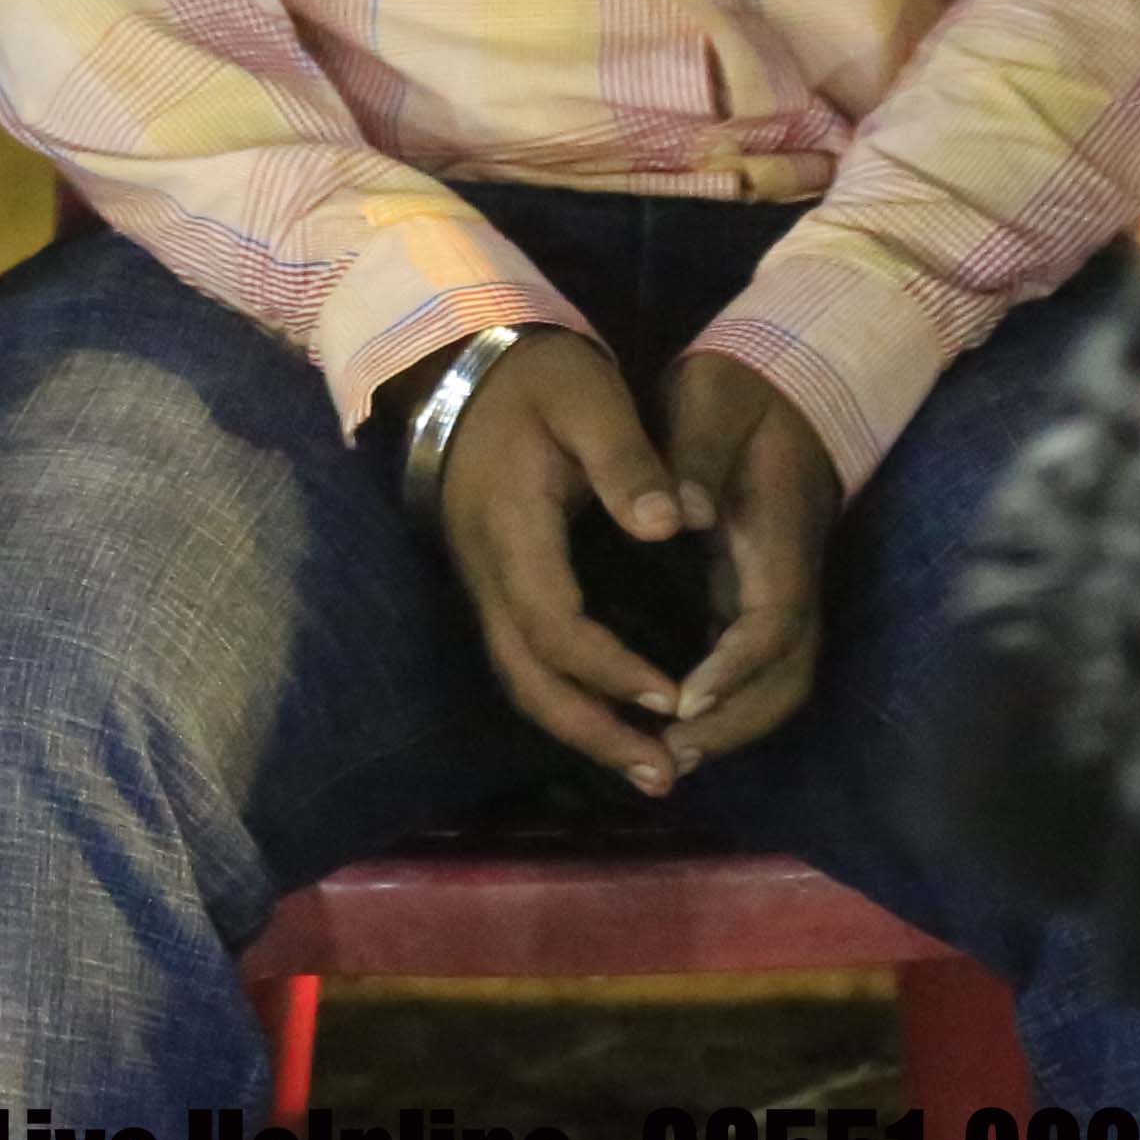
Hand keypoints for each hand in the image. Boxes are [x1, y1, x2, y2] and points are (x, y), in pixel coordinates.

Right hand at [428, 329, 695, 797]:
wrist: (460, 365)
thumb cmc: (534, 379)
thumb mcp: (588, 397)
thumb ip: (629, 461)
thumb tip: (678, 526)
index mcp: (513, 528)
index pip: (555, 624)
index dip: (611, 668)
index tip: (675, 694)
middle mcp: (488, 570)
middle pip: (527, 678)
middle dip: (594, 732)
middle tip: (663, 774)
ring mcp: (483, 581)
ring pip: (520, 679)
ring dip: (582, 730)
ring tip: (650, 768)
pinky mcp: (492, 583)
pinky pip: (524, 661)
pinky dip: (570, 701)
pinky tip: (616, 719)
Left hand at [653, 354, 842, 769]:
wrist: (785, 382)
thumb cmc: (740, 390)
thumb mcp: (714, 401)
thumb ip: (698, 456)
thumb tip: (684, 513)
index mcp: (781, 533)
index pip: (773, 621)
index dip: (735, 667)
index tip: (685, 698)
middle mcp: (791, 572)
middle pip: (788, 673)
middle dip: (737, 721)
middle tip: (670, 752)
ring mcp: (782, 585)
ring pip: (779, 677)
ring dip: (734, 722)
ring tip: (666, 753)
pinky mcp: (762, 590)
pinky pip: (757, 662)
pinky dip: (728, 700)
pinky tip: (675, 719)